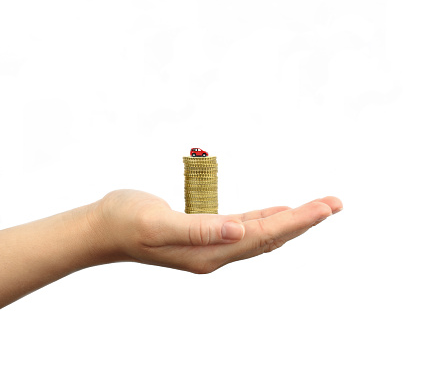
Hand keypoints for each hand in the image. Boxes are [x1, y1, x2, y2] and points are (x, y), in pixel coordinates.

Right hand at [89, 189, 342, 273]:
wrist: (104, 228)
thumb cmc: (126, 221)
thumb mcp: (157, 222)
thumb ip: (198, 229)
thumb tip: (237, 232)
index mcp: (209, 252)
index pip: (264, 235)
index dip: (296, 220)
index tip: (326, 207)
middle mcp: (216, 253)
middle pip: (271, 236)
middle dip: (304, 220)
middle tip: (335, 203)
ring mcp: (212, 246)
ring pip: (262, 232)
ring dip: (290, 220)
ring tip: (317, 208)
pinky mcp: (205, 235)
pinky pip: (245, 228)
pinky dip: (266, 219)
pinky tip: (278, 212)